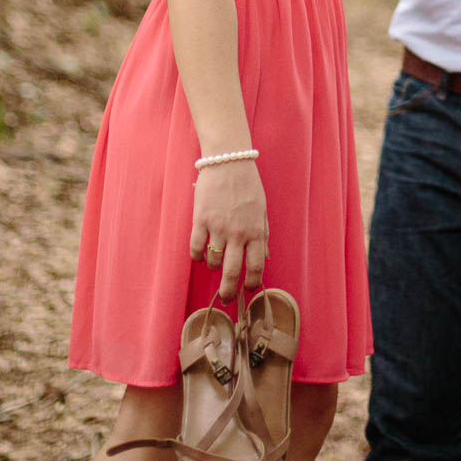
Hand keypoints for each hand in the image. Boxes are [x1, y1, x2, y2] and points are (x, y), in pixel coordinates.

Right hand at [190, 161, 267, 296]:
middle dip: (228, 291)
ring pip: (212, 262)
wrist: (229, 161)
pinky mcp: (200, 220)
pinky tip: (200, 254)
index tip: (247, 289)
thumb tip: (265, 258)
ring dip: (213, 267)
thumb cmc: (248, 185)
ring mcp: (217, 227)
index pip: (255, 267)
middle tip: (226, 298)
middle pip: (231, 273)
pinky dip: (197, 256)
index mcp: (256, 231)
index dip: (251, 283)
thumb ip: (263, 234)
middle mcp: (237, 233)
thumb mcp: (262, 209)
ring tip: (214, 262)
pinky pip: (196, 248)